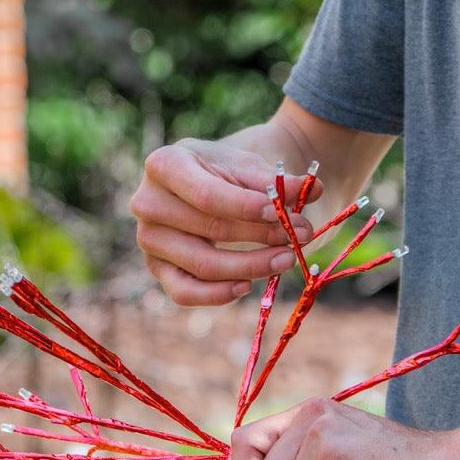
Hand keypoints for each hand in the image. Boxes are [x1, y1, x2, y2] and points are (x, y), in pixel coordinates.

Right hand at [131, 138, 319, 305]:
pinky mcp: (157, 267)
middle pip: (210, 230)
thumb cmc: (226, 171)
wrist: (208, 181)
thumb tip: (313, 190)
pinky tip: (246, 286)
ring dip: (250, 267)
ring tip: (286, 259)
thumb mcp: (251, 168)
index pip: (207, 196)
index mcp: (164, 164)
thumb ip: (279, 182)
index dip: (247, 209)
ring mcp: (148, 238)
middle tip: (301, 235)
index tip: (283, 214)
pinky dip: (217, 294)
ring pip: (203, 265)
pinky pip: (184, 292)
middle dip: (261, 236)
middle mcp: (147, 202)